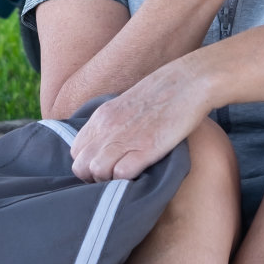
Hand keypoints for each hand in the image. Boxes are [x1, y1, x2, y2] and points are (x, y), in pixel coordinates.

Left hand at [69, 63, 210, 181]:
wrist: (188, 82)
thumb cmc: (162, 94)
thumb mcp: (125, 104)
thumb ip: (111, 123)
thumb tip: (104, 144)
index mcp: (101, 116)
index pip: (75, 151)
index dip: (87, 164)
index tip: (103, 167)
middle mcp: (108, 128)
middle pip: (81, 167)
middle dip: (93, 178)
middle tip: (114, 177)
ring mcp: (126, 138)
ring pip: (97, 172)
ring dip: (110, 181)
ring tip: (127, 177)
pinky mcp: (146, 148)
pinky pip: (121, 174)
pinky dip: (128, 181)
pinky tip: (141, 174)